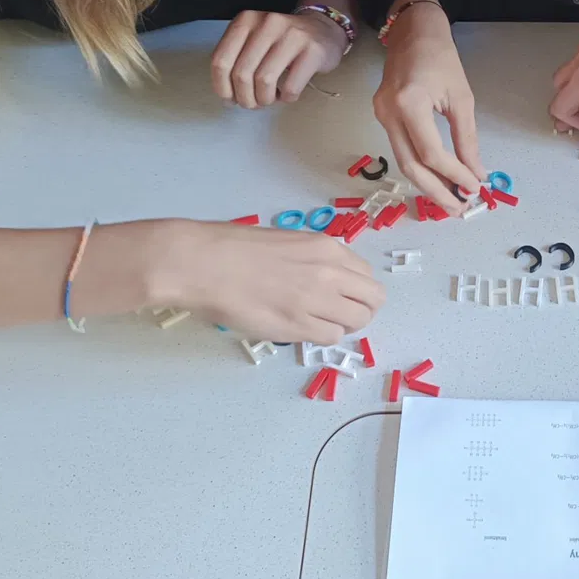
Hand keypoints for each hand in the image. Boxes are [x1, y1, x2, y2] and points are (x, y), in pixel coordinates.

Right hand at [152, 219, 385, 343]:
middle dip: (363, 309)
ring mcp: (316, 301)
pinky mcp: (298, 327)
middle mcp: (330, 273)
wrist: (205, 263)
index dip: (357, 289)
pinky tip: (304, 330)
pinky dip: (324, 337)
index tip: (342, 295)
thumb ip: (314, 259)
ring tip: (320, 324)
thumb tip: (326, 277)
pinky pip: (332, 337)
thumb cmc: (234, 247)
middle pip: (373, 300)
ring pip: (358, 321)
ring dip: (344, 325)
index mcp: (327, 248)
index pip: (366, 275)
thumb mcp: (288, 241)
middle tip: (341, 315)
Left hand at [211, 10, 345, 108]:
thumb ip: (236, 60)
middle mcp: (268, 23)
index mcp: (246, 20)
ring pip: (264, 81)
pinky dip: (286, 98)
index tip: (230, 98)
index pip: (221, 61)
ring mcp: (293, 35)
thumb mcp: (253, 40)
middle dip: (245, 98)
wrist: (323, 30)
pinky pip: (291, 87)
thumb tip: (228, 96)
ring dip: (264, 99)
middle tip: (253, 103)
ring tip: (270, 98)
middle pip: (242, 74)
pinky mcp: (313, 50)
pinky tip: (287, 93)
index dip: (222, 87)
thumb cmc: (283, 42)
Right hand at [372, 0, 484, 210]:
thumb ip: (467, 138)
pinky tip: (438, 178)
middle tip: (459, 209)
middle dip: (436, 192)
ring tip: (451, 200)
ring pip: (403, 162)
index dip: (454, 175)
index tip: (475, 188)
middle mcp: (388, 112)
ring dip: (428, 184)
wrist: (413, 32)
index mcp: (409, 103)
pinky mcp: (381, 116)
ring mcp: (380, 115)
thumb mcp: (462, 97)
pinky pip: (400, 149)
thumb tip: (476, 173)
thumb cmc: (441, 58)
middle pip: (410, 166)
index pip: (430, 153)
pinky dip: (420, 167)